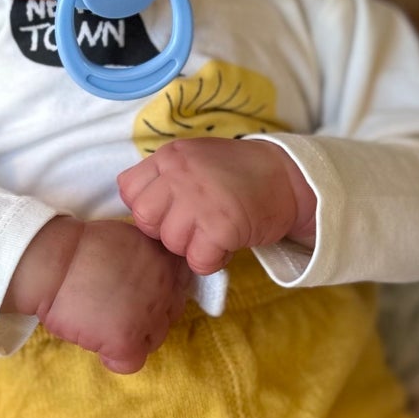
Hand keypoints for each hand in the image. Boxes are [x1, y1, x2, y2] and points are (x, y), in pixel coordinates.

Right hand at [4, 216, 191, 373]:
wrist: (52, 262)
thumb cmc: (81, 247)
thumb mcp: (130, 237)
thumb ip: (150, 256)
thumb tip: (153, 274)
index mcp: (167, 261)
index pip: (179, 288)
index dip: (158, 293)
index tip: (137, 292)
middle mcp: (165, 289)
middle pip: (169, 317)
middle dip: (147, 315)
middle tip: (116, 308)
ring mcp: (148, 317)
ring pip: (153, 341)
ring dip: (133, 335)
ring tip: (103, 322)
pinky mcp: (125, 341)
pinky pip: (131, 363)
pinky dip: (115, 358)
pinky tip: (98, 342)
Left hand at [118, 138, 316, 276]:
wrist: (289, 178)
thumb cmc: (238, 175)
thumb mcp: (194, 160)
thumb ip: (163, 177)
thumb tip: (135, 208)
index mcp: (170, 155)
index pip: (128, 189)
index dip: (147, 207)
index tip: (171, 209)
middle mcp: (180, 172)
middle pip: (144, 219)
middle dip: (165, 230)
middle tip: (193, 225)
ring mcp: (200, 198)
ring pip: (170, 243)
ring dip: (191, 247)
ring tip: (213, 233)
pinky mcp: (222, 225)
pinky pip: (198, 261)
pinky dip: (212, 261)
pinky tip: (226, 246)